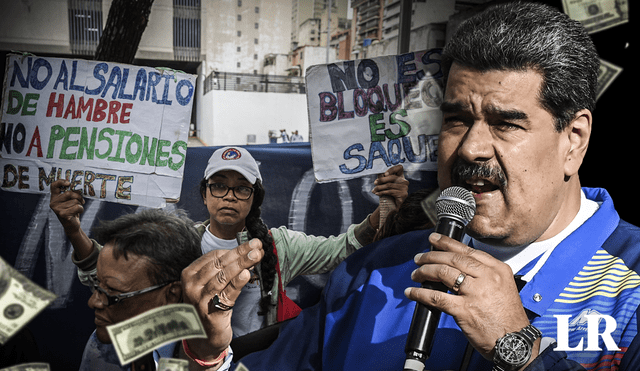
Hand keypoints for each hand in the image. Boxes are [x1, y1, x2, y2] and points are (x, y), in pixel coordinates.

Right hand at [50, 179, 94, 260]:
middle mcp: (53, 203)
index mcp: (54, 197)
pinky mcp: (62, 214)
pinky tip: (77, 213)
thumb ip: (71, 193)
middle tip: (81, 200)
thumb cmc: (72, 210)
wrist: (71, 225)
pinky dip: (81, 209)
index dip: (61, 181)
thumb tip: (78, 186)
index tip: (69, 183)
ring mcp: (57, 209)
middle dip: (78, 196)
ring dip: (80, 204)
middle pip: (69, 193)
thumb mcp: (70, 201)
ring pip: (75, 201)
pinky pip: (77, 207)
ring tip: (77, 208)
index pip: (53, 186)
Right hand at [181, 239, 263, 363]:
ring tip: (256, 256)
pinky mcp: (211, 312)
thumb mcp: (212, 284)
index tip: (251, 244)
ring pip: (224, 277)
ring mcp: (200, 299)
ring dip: (242, 264)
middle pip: (220, 264)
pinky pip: (227, 294)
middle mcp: (192, 286)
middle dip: (241, 253)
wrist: (205, 336)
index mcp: (190, 274)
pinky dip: (237, 283)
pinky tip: (247, 274)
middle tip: (257, 245)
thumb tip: (246, 252)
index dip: (234, 249)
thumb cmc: (210, 305)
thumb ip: (225, 269)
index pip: (214, 256)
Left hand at [371, 164, 409, 227]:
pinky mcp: (403, 195)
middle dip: (382, 180)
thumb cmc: (388, 194)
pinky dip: (382, 192)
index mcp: (401, 177)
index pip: (399, 168)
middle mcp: (405, 182)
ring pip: (389, 185)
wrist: (392, 207)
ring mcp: (405, 188)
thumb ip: (384, 179)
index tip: (385, 174)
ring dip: (379, 188)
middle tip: (375, 183)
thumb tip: (378, 176)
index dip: (392, 169)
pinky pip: (390, 192)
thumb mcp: (386, 185)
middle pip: (392, 177)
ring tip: (374, 190)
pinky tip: (377, 193)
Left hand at [404, 233, 536, 361]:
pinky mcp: (465, 310)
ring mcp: (476, 293)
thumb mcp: (503, 286)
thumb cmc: (508, 318)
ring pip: (443, 273)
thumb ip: (483, 274)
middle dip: (431, 256)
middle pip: (453, 258)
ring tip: (416, 274)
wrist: (515, 342)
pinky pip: (437, 297)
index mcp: (497, 269)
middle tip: (419, 258)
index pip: (468, 250)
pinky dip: (421, 293)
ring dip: (425, 272)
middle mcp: (487, 278)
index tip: (434, 239)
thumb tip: (457, 265)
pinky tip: (412, 292)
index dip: (447, 243)